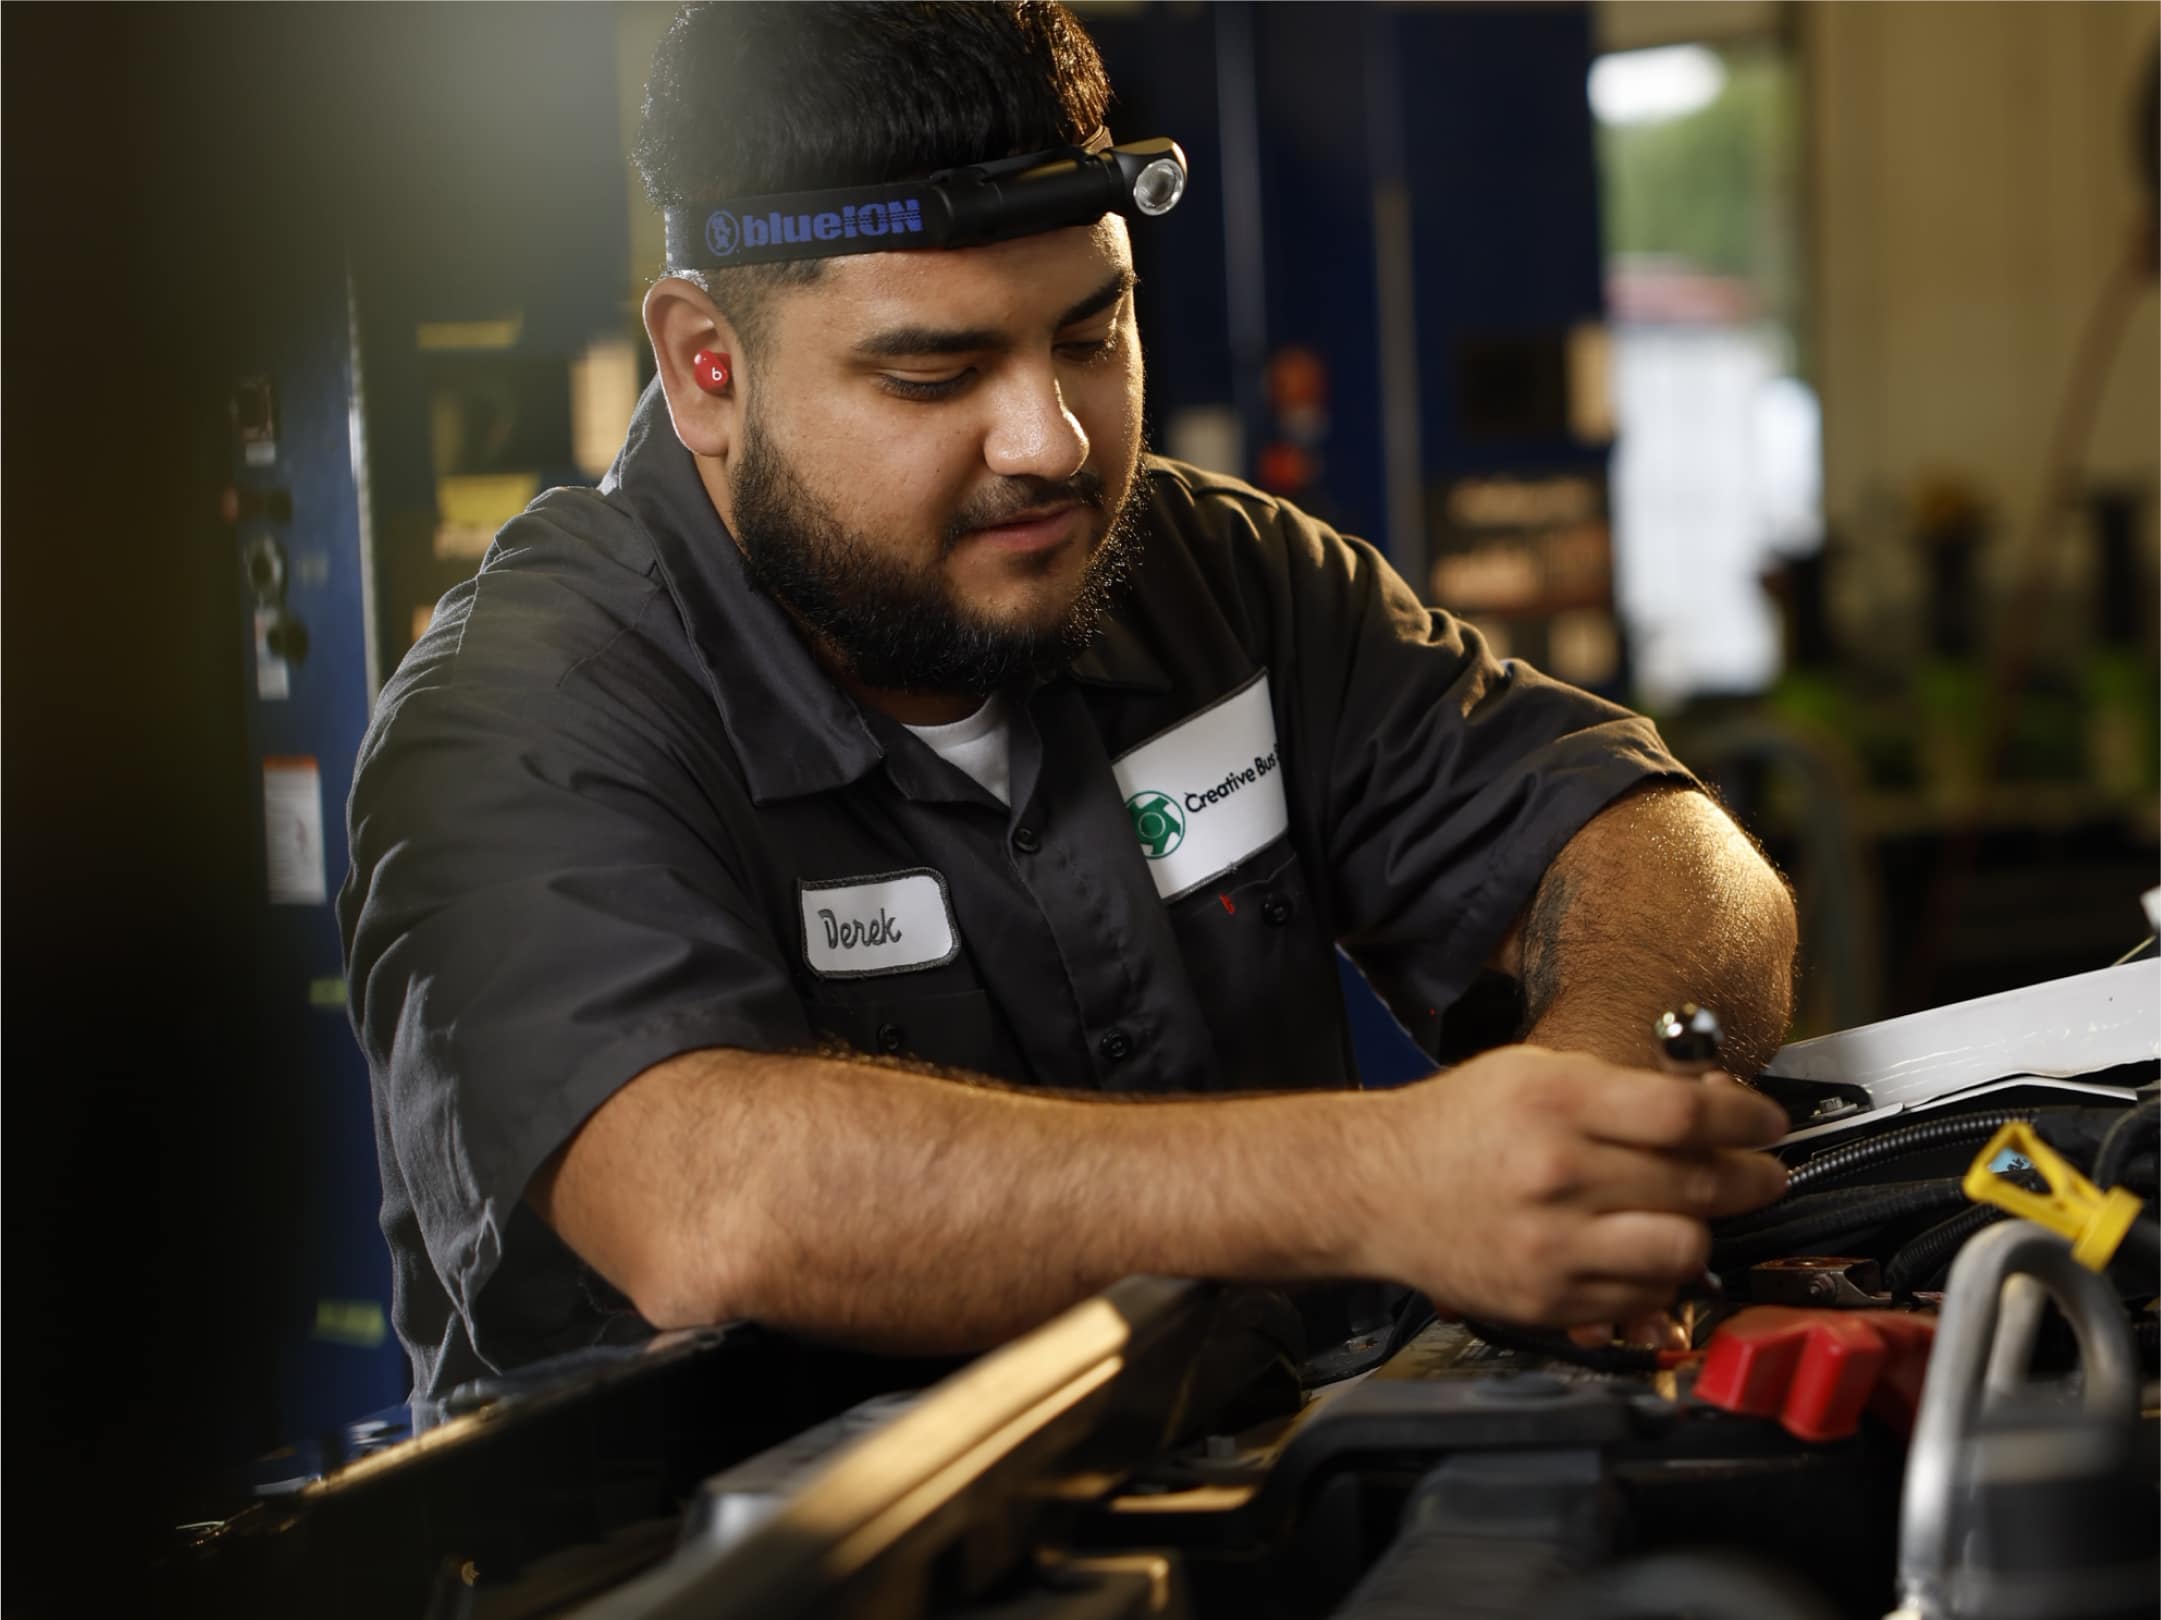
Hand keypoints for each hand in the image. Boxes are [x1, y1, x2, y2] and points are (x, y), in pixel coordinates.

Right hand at [1353, 1046, 1787, 1327]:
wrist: (1375, 1189)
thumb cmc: (1458, 1126)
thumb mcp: (1531, 1074)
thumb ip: (1617, 1088)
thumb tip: (1708, 1103)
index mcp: (1554, 1104)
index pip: (1685, 1112)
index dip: (1746, 1116)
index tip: (1768, 1121)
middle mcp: (1557, 1175)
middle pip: (1699, 1181)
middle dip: (1752, 1176)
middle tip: (1763, 1172)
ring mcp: (1552, 1245)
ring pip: (1684, 1248)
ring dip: (1704, 1230)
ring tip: (1696, 1214)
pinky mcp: (1547, 1300)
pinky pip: (1643, 1296)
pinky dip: (1658, 1274)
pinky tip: (1644, 1249)